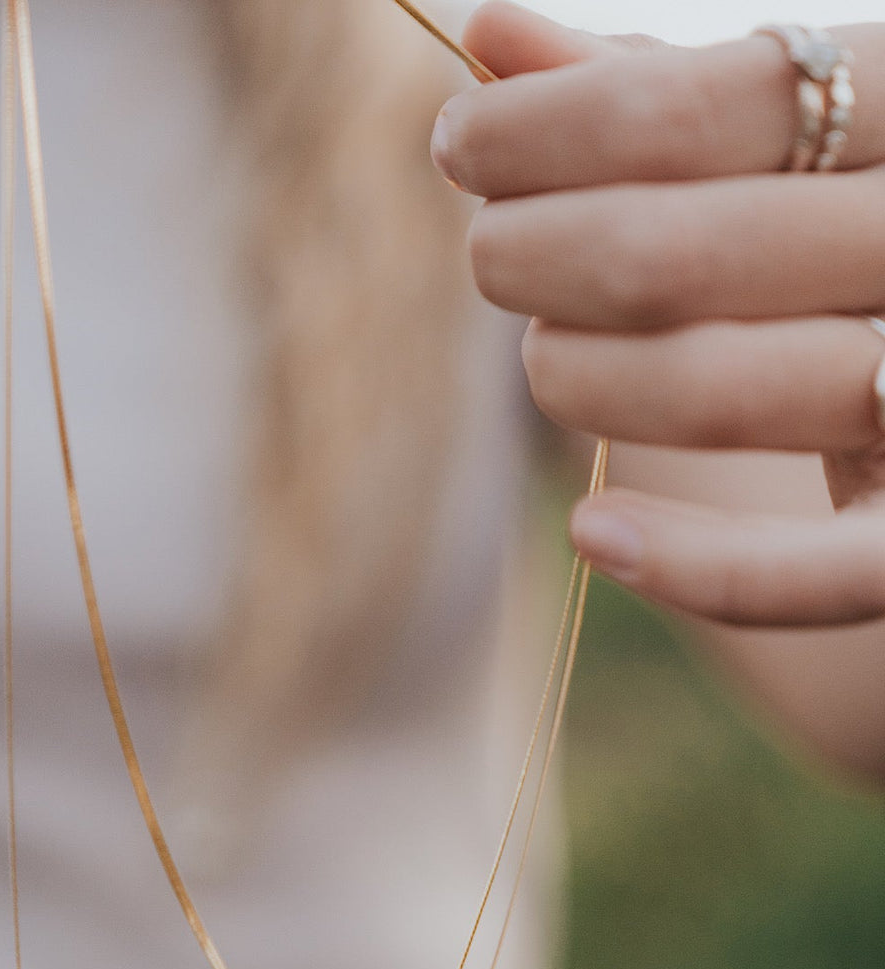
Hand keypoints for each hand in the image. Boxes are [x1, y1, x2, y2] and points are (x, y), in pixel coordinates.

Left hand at [432, 3, 884, 627]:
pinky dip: (690, 565)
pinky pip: (810, 576)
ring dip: (579, 378)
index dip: (557, 123)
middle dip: (536, 253)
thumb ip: (656, 95)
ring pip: (717, 391)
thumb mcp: (786, 151)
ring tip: (544, 358)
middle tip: (491, 254)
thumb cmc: (847, 251)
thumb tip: (489, 32)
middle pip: (685, 250)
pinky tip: (590, 533)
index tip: (461, 141)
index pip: (727, 98)